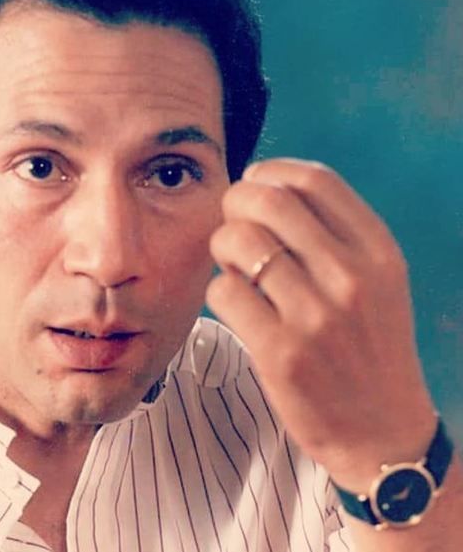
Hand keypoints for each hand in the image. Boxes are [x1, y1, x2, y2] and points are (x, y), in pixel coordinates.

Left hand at [207, 158, 436, 489]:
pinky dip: (220, 290)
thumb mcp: (376, 282)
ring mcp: (316, 316)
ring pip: (237, 242)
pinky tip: (236, 304)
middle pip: (267, 201)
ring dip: (222, 246)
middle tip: (232, 222)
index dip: (270, 171)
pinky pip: (224, 290)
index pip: (314, 180)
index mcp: (378, 251)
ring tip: (234, 265)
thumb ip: (333, 234)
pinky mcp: (281, 352)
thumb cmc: (367, 346)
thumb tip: (265, 186)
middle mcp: (351, 277)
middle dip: (234, 202)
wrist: (381, 429)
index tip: (253, 182)